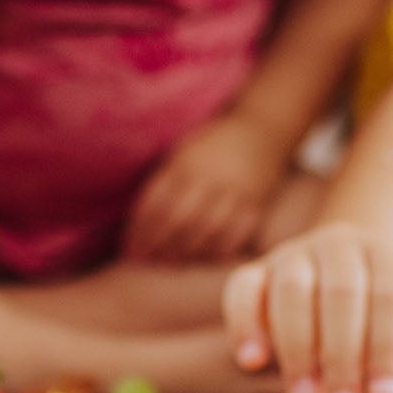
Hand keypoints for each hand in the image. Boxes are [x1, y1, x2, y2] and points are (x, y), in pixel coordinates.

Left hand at [122, 113, 291, 264]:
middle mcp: (208, 178)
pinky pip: (237, 234)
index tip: (130, 249)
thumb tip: (139, 219)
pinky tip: (205, 257)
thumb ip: (164, 180)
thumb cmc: (213, 145)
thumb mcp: (183, 152)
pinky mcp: (256, 204)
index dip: (139, 230)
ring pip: (206, 231)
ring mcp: (235, 192)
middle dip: (159, 245)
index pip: (155, 203)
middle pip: (178, 220)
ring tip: (172, 263)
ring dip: (186, 252)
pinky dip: (219, 250)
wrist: (262, 129)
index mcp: (184, 164)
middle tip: (147, 262)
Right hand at [222, 224, 392, 392]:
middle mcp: (339, 245)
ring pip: (291, 290)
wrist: (344, 273)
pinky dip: (245, 326)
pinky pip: (242, 291)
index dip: (388, 350)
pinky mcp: (255, 270)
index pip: (390, 298)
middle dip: (342, 359)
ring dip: (298, 350)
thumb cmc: (379, 317)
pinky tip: (253, 363)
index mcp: (386, 255)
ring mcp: (293, 253)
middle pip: (341, 294)